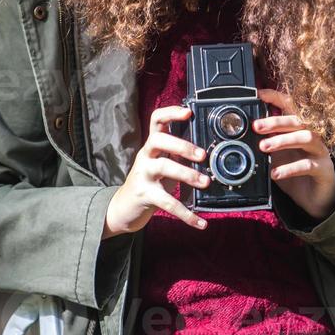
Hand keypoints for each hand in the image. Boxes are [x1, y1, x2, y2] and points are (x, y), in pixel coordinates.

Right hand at [103, 105, 210, 237]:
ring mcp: (143, 175)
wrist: (124, 207)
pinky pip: (167, 203)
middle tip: (202, 155)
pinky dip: (186, 214)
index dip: (171, 113)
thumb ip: (179, 155)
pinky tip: (201, 222)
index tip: (189, 112)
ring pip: (163, 167)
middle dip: (181, 145)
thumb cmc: (150, 182)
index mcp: (152, 146)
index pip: (157, 120)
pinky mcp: (145, 195)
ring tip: (205, 182)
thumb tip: (209, 152)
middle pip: (158, 140)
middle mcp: (145, 156)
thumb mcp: (162, 163)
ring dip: (187, 174)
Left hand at [253, 88, 334, 222]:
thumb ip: (266, 146)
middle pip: (297, 121)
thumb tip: (243, 137)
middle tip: (256, 126)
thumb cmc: (296, 174)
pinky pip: (308, 165)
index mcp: (299, 130)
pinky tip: (275, 173)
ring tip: (263, 147)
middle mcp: (312, 137)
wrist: (316, 199)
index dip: (277, 98)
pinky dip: (290, 168)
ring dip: (283, 140)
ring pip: (306, 137)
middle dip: (276, 121)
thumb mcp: (278, 157)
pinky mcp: (324, 169)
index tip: (259, 94)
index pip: (291, 107)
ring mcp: (320, 152)